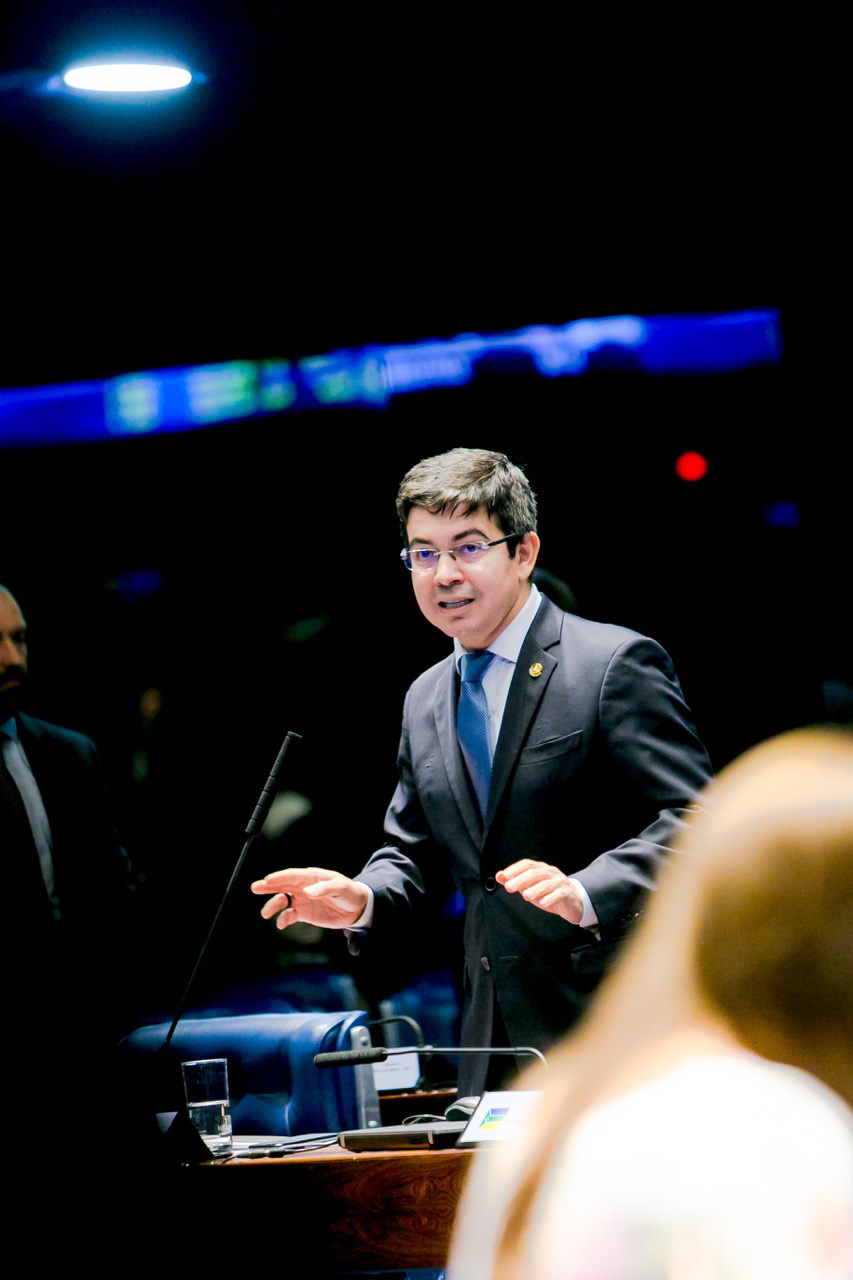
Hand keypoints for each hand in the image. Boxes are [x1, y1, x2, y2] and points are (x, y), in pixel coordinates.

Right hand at [251, 867, 368, 930]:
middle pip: (282, 885)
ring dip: (273, 905)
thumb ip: (325, 888)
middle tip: (255, 888)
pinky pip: (289, 916)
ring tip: (265, 913)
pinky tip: (280, 923)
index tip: (268, 880)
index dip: (280, 877)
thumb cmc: (350, 892)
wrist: (356, 908)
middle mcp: (303, 887)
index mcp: (311, 876)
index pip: (292, 875)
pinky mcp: (304, 913)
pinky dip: (283, 919)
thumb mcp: (341, 887)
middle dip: (268, 886)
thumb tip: (308, 892)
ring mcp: (302, 900)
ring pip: (282, 901)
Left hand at [496, 858, 583, 924]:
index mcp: (540, 869)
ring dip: (536, 889)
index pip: (527, 864)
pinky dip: (551, 898)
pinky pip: (560, 894)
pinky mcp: (567, 893)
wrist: (572, 902)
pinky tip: (543, 903)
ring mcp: (560, 882)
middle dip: (521, 879)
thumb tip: (499, 876)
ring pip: (547, 883)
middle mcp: (550, 872)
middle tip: (509, 887)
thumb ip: (515, 881)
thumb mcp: (530, 887)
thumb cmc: (548, 893)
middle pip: (535, 873)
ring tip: (525, 895)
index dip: (515, 868)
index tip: (505, 875)